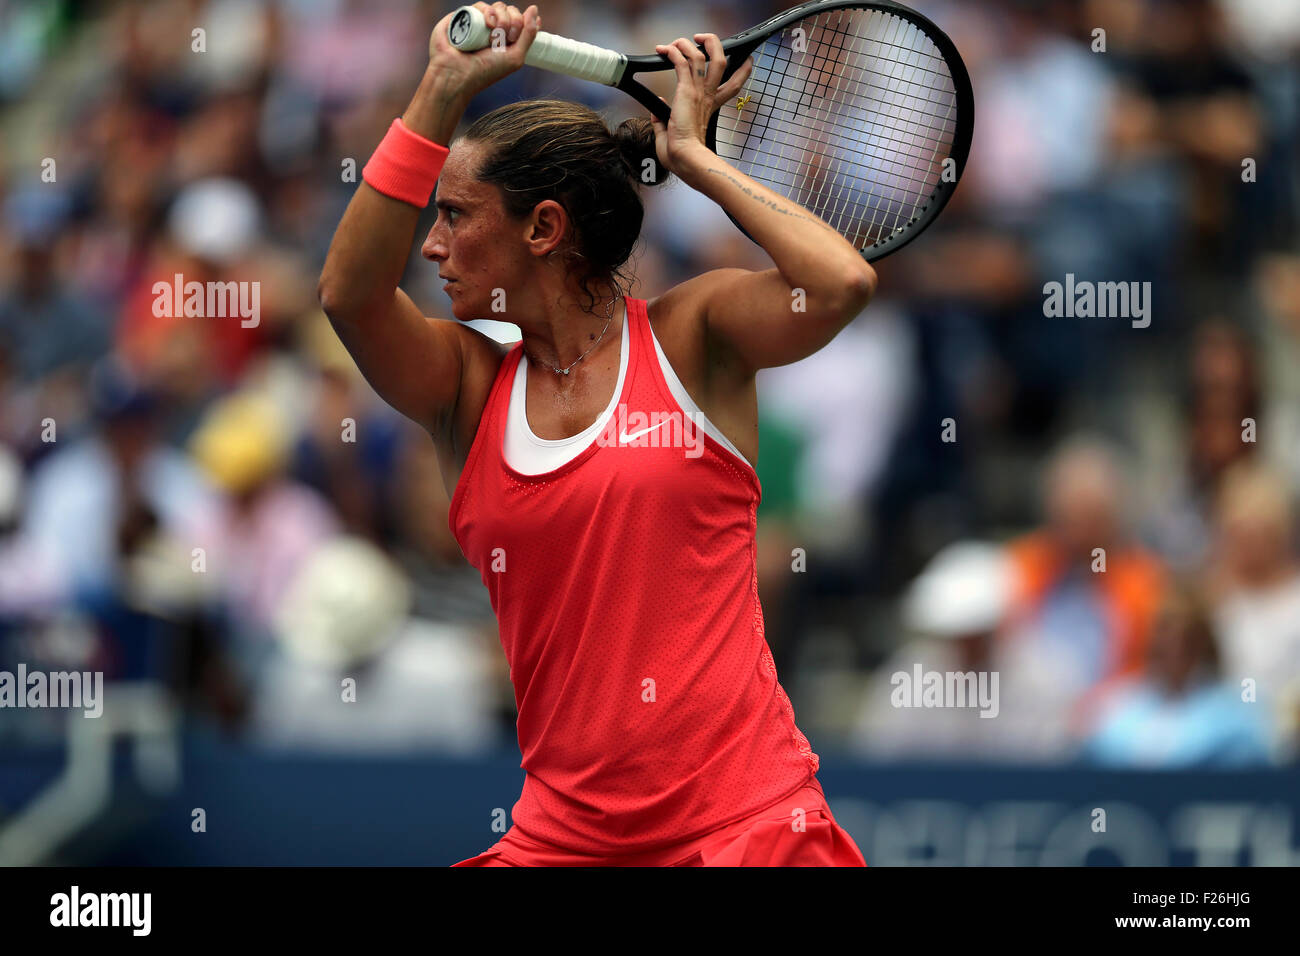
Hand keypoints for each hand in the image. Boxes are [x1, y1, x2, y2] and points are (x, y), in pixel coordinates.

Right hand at [427, 3, 540, 102]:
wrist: (458, 74)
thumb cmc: (486, 71)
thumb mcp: (515, 57)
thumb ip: (529, 35)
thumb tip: (534, 9)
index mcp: (506, 40)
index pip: (520, 19)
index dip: (522, 22)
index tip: (514, 37)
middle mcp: (493, 30)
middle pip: (510, 10)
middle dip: (513, 21)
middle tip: (506, 38)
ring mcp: (479, 22)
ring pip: (498, 6)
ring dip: (502, 18)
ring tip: (493, 37)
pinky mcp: (464, 16)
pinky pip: (481, 5)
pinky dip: (488, 12)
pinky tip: (487, 25)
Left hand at [652, 34, 751, 174]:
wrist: (685, 158)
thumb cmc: (681, 155)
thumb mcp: (671, 137)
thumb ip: (662, 123)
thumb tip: (656, 113)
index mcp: (709, 108)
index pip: (732, 86)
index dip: (742, 72)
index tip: (746, 62)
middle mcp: (707, 97)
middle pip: (722, 62)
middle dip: (715, 45)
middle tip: (703, 39)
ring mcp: (698, 93)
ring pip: (703, 56)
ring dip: (689, 44)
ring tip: (678, 41)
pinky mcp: (686, 91)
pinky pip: (682, 62)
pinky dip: (673, 52)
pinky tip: (664, 50)